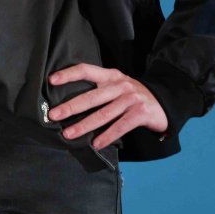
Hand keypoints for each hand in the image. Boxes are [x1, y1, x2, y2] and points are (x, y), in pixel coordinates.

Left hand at [47, 63, 168, 147]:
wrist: (163, 102)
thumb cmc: (132, 96)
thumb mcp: (117, 85)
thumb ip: (99, 89)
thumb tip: (70, 103)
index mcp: (110, 75)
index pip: (86, 70)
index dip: (68, 74)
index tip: (51, 80)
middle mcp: (120, 85)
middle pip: (91, 96)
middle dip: (71, 106)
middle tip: (54, 115)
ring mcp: (131, 98)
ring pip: (103, 114)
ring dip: (84, 125)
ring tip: (69, 134)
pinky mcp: (140, 113)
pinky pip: (120, 126)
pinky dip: (107, 136)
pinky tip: (96, 144)